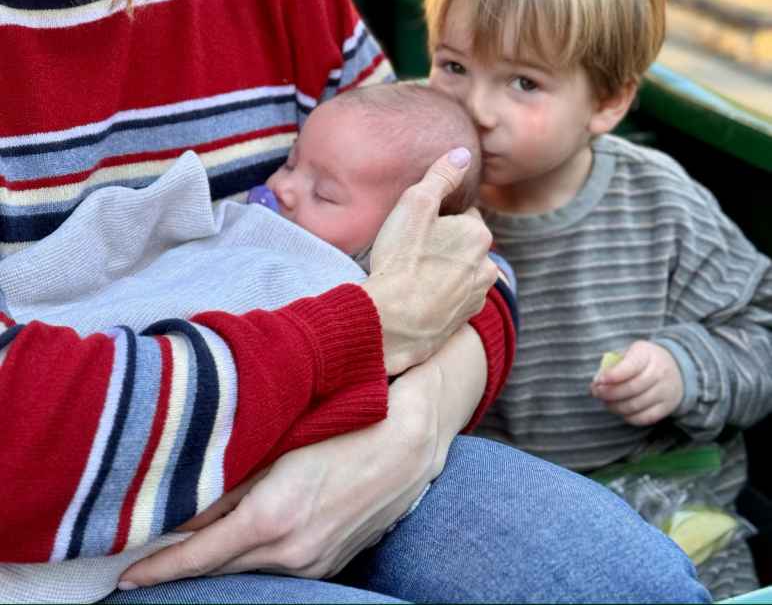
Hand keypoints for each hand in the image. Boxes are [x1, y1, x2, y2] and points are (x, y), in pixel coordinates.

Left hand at [120, 362, 446, 587]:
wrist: (410, 442)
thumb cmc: (345, 428)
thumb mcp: (282, 446)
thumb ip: (233, 479)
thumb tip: (185, 504)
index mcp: (273, 519)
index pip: (199, 556)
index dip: (160, 569)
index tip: (127, 578)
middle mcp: (291, 552)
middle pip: (221, 568)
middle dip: (184, 566)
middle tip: (147, 560)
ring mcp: (314, 564)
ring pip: (251, 568)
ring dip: (223, 558)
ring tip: (196, 541)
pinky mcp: (330, 563)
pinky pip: (280, 566)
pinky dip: (257, 556)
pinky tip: (248, 537)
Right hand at [364, 148, 495, 374]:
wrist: (393, 322)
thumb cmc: (402, 259)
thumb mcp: (416, 204)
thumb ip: (441, 175)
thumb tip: (462, 153)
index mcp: (479, 234)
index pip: (462, 215)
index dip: (437, 218)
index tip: (415, 227)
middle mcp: (487, 265)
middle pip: (462, 245)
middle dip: (443, 245)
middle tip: (410, 250)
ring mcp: (477, 296)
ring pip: (460, 272)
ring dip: (442, 271)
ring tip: (411, 274)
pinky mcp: (463, 321)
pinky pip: (452, 299)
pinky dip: (439, 296)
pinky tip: (415, 297)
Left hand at [590, 341, 683, 425]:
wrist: (676, 368)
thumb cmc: (644, 360)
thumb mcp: (630, 353)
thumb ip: (612, 365)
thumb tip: (597, 381)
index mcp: (646, 354)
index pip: (630, 366)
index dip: (612, 375)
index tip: (598, 381)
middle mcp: (659, 372)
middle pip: (631, 388)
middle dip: (609, 393)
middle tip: (596, 392)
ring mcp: (665, 391)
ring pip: (636, 405)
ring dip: (616, 406)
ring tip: (606, 402)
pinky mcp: (667, 407)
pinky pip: (645, 417)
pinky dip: (629, 417)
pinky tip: (620, 411)